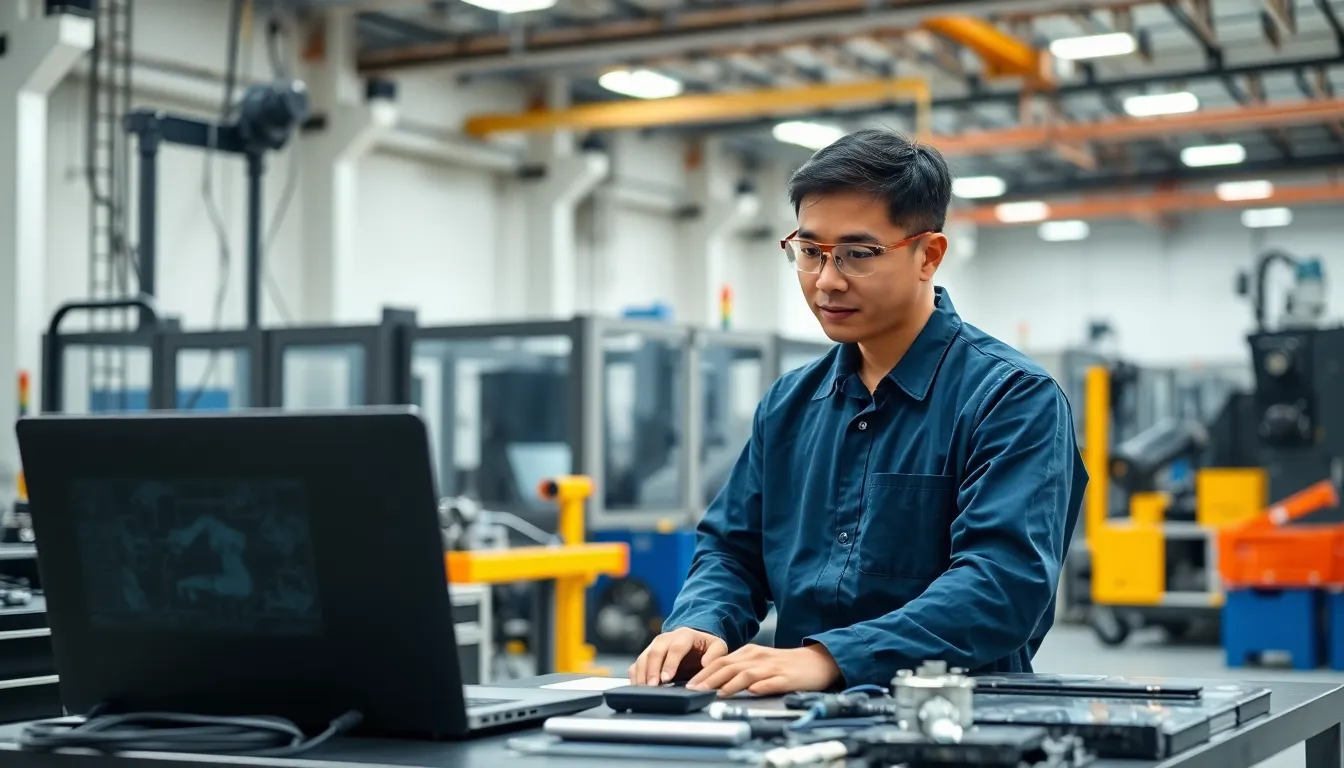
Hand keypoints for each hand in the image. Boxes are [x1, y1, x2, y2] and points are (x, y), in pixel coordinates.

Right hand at [629, 627, 727, 685]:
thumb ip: (715, 654)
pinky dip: (635, 676)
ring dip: (642, 674)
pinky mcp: (646, 656)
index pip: (676, 647)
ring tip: (644, 690)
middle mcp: (666, 639)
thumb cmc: (705, 647)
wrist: (693, 641)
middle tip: (653, 686)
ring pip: (643, 658)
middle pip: (655, 651)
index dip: (670, 662)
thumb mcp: (717, 646)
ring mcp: (654, 647)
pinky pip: (636, 665)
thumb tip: (706, 663)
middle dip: (652, 669)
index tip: (667, 678)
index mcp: (684, 635)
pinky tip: (637, 688)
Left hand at [686, 644, 840, 696]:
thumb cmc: (785, 664)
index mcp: (749, 652)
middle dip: (710, 679)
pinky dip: (760, 686)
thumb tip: (716, 680)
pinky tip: (751, 692)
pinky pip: (771, 682)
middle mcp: (758, 657)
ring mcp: (772, 667)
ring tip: (717, 692)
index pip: (721, 661)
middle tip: (695, 690)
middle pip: (729, 666)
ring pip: (747, 674)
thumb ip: (739, 668)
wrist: (816, 661)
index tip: (689, 684)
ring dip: (730, 683)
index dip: (703, 673)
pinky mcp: (786, 678)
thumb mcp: (758, 661)